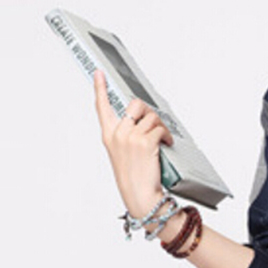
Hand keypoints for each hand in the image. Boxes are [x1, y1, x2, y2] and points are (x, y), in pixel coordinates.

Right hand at [92, 68, 173, 217]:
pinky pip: (160, 128)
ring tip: (163, 139)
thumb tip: (142, 121)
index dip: (100, 88)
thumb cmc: (132, 176)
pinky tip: (167, 144)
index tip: (99, 73)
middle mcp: (117, 133)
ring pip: (151, 117)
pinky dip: (167, 136)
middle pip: (135, 105)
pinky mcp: (145, 142)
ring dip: (161, 126)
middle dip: (149, 112)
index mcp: (108, 135)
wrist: (139, 194)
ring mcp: (130, 137)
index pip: (101, 106)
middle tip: (155, 124)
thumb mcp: (121, 153)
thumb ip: (125, 135)